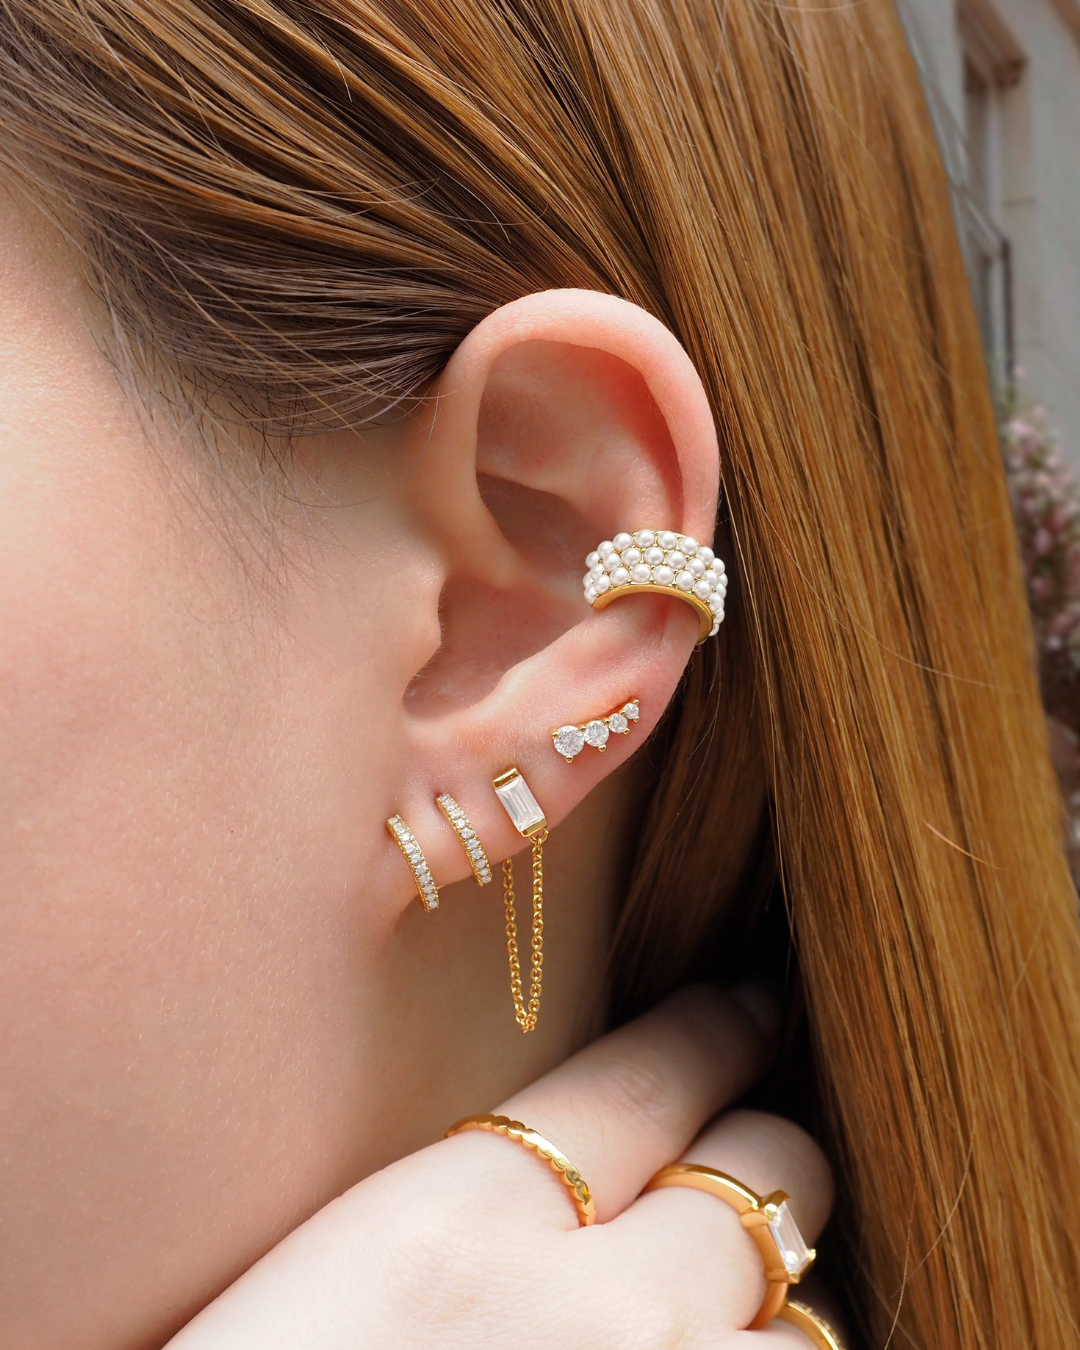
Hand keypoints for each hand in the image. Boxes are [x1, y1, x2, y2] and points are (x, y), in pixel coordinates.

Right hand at [166, 986, 833, 1348]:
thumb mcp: (353, 1270)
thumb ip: (476, 1207)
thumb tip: (584, 1174)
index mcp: (462, 1225)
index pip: (649, 1075)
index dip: (714, 1031)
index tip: (747, 1005)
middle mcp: (597, 1320)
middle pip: (769, 1173)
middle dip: (770, 1152)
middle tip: (758, 1152)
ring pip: (813, 1326)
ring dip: (778, 1311)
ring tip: (736, 1312)